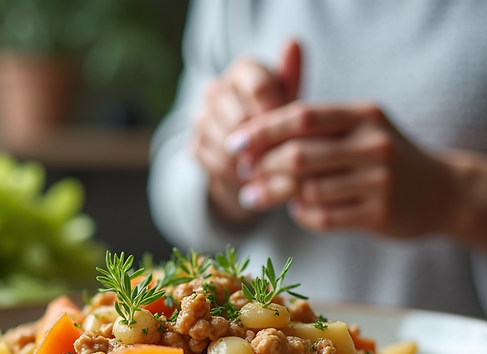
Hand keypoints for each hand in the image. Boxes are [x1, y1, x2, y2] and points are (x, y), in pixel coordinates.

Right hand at [191, 41, 301, 223]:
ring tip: (266, 172)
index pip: (258, 86)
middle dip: (261, 142)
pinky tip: (249, 179)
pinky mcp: (193, 144)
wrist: (253, 155)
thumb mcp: (292, 101)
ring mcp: (201, 117)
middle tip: (278, 159)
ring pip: (224, 141)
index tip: (289, 133)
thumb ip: (291, 76)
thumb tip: (292, 41)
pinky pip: (212, 160)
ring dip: (247, 161)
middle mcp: (216, 88)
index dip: (275, 113)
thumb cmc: (279, 122)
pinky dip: (233, 173)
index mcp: (244, 70)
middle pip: (239, 117)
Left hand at [227, 103, 486, 271]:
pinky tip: (297, 210)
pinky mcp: (380, 213)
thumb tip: (251, 141)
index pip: (302, 116)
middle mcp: (374, 144)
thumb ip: (314, 128)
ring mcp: (380, 180)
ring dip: (275, 194)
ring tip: (258, 195)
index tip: (234, 144)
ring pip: (308, 189)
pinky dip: (302, 214)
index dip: (262, 130)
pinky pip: (324, 216)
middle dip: (261, 167)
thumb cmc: (384, 157)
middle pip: (299, 155)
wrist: (441, 191)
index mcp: (364, 114)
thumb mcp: (359, 128)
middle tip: (242, 176)